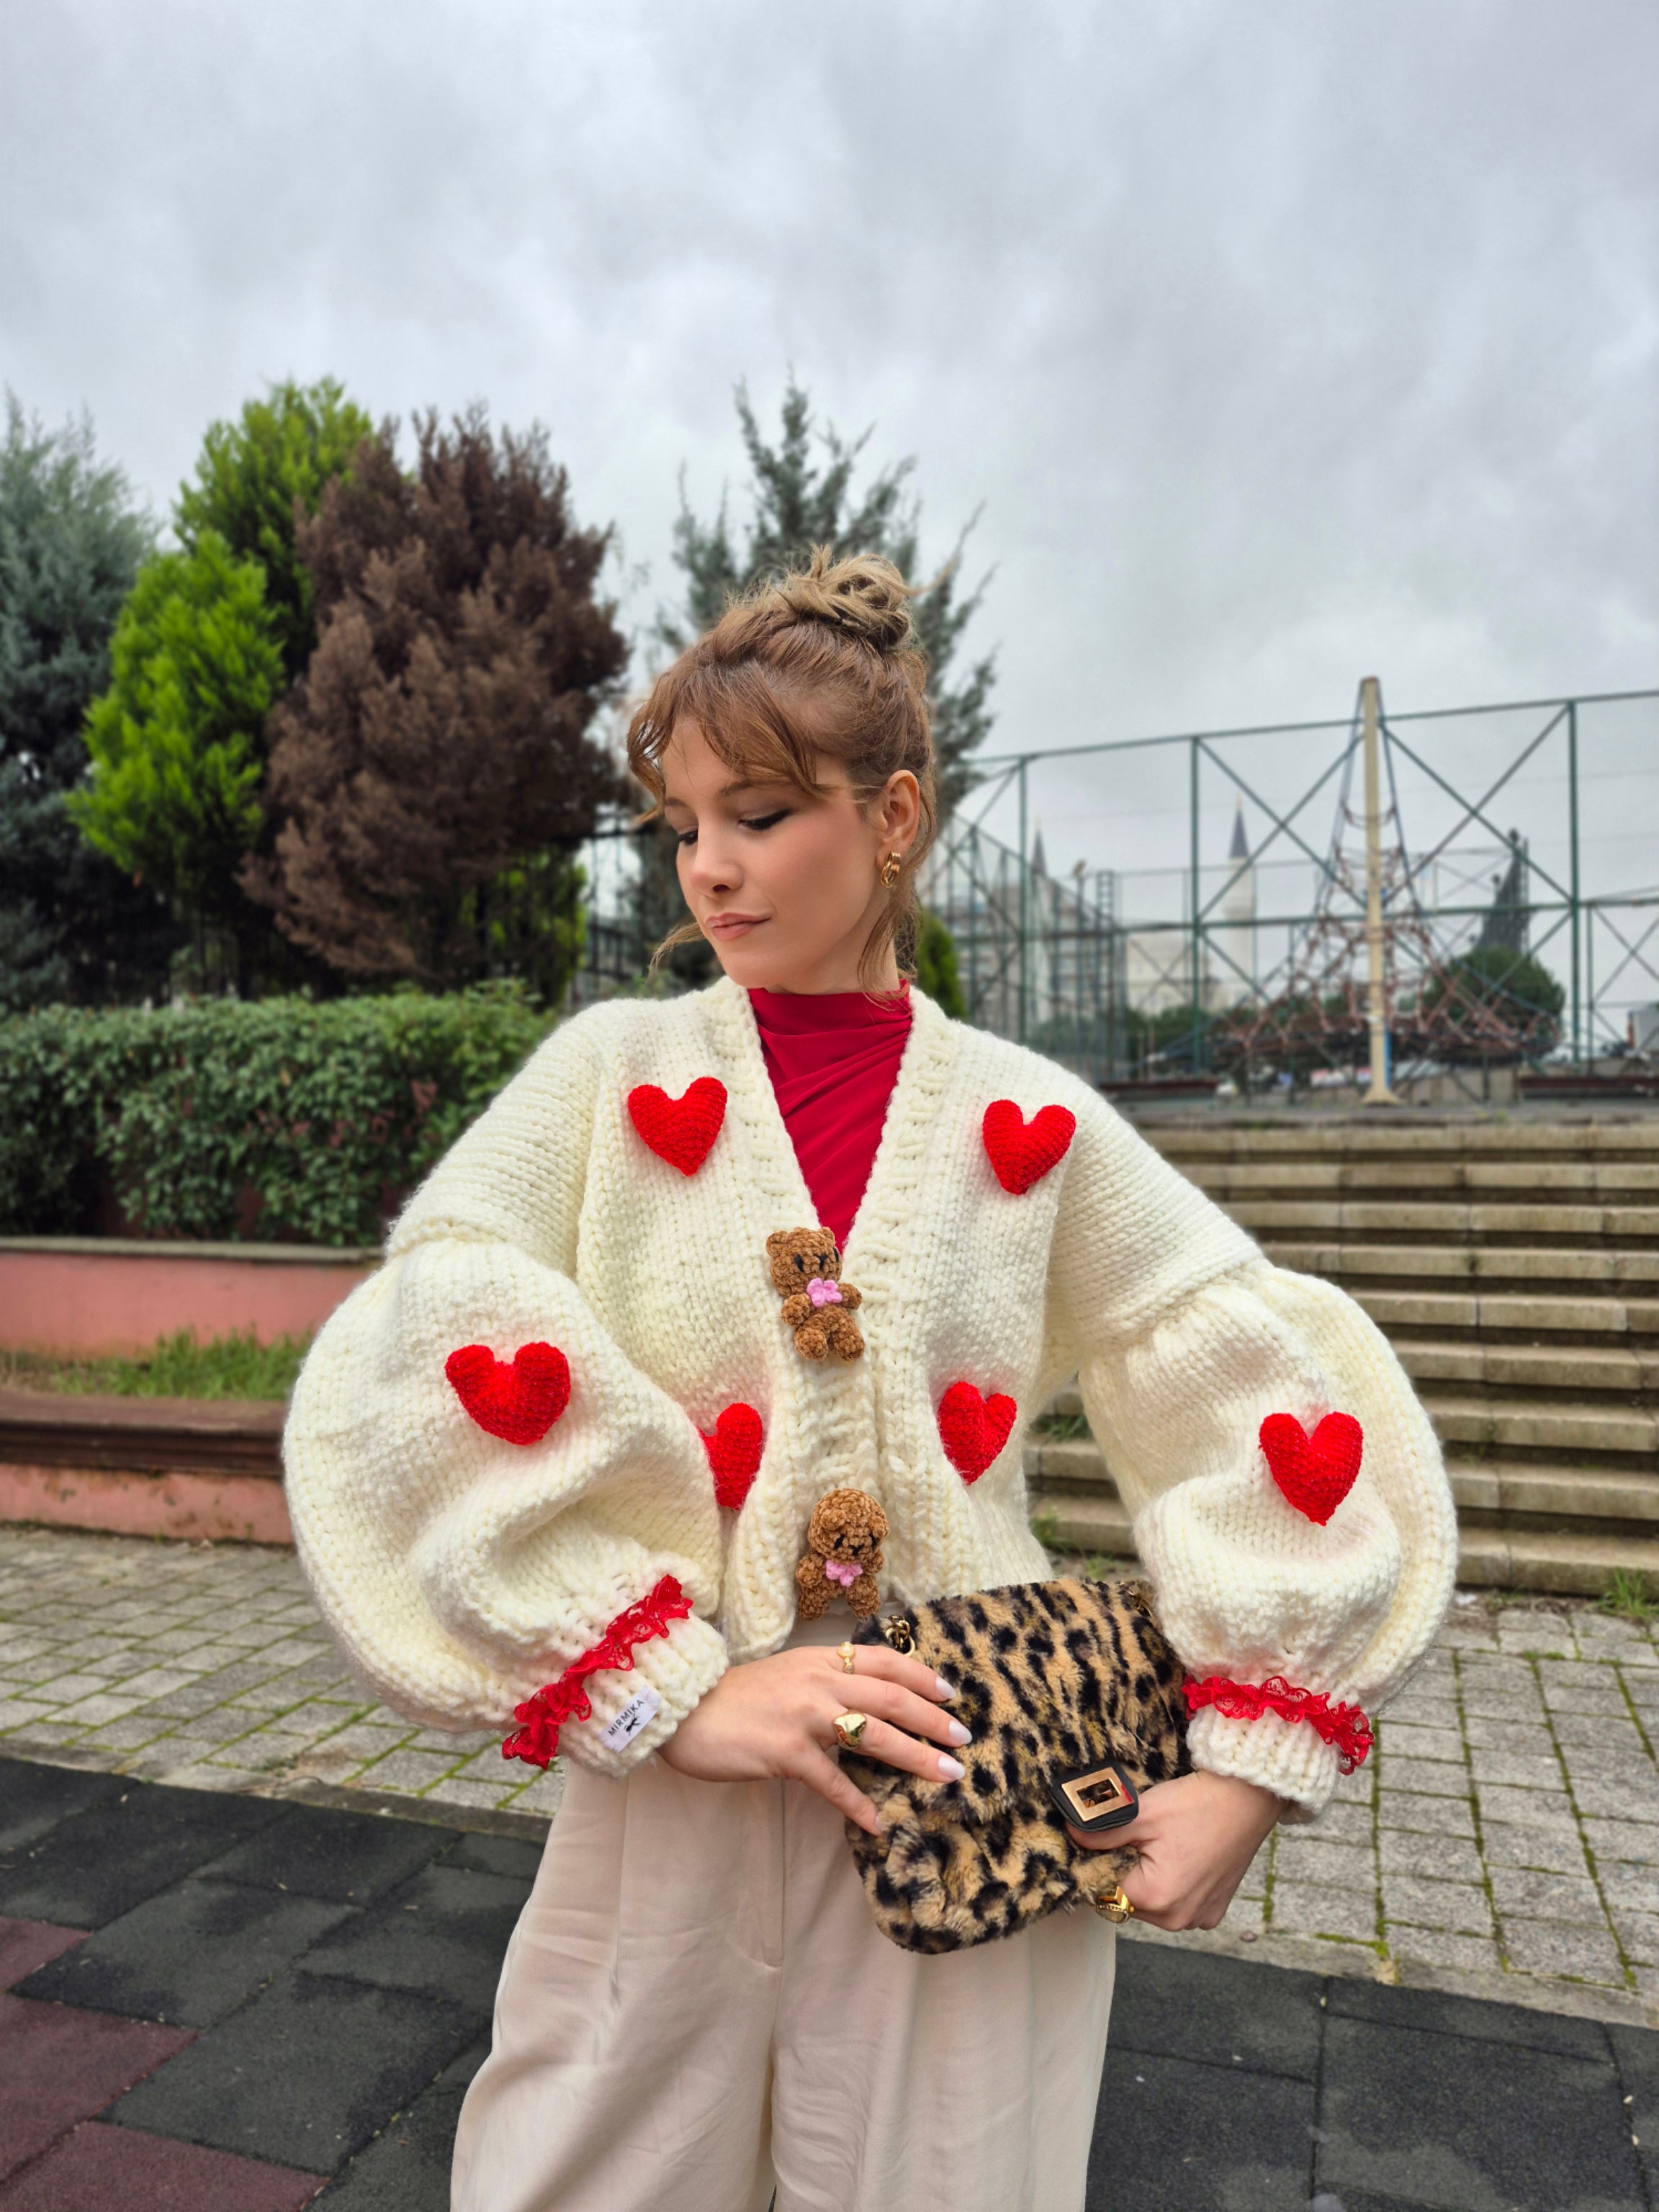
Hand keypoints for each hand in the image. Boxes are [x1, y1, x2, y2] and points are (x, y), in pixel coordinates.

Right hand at [658, 1643, 968, 1834]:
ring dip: (915, 1757)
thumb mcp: (786, 1674)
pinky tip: (878, 1824)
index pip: (884, 1660)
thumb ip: (823, 1681)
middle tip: (963, 1740)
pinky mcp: (786, 1752)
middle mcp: (819, 1681)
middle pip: (891, 1697)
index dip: (922, 1675)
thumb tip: (865, 1699)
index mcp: (820, 1660)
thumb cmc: (735, 1697)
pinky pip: (832, 1782)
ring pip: (874, 1734)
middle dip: (933, 1719)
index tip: (951, 1694)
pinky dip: (858, 1804)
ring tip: (946, 1776)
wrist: (684, 1708)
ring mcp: (803, 1716)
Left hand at [1067, 1770, 1281, 1930]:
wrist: (1248, 1799)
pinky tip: (1181, 1857)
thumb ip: (1101, 1831)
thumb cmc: (1197, 1804)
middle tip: (1138, 1838)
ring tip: (1163, 1845)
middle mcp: (1179, 1920)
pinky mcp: (1213, 1912)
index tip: (1105, 1842)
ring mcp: (1199, 1918)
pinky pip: (1178, 1905)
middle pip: (1129, 1902)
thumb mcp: (1142, 1813)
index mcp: (1157, 1899)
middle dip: (1125, 1873)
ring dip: (1148, 1880)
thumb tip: (1070, 1834)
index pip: (1104, 1891)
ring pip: (1153, 1904)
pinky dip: (1173, 1885)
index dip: (1099, 1864)